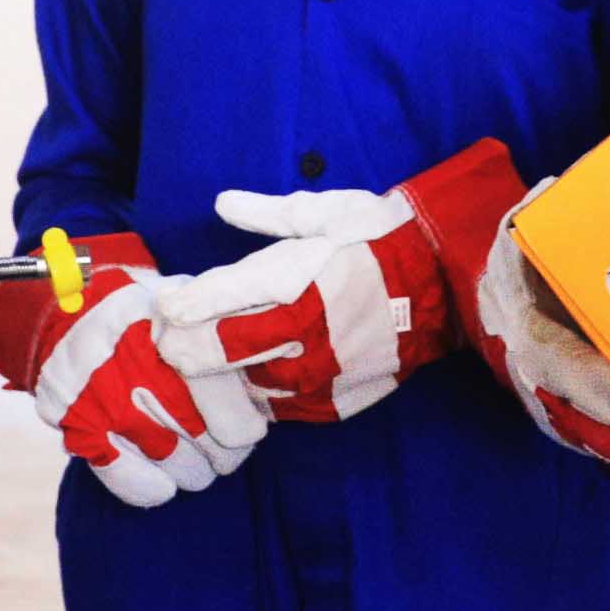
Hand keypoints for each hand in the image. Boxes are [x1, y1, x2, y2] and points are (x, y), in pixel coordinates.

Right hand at [0, 243, 270, 508]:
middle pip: (213, 449)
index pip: (235, 422)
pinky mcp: (80, 426)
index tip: (248, 426)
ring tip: (195, 455)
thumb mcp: (189, 302)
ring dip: (195, 469)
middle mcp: (142, 371)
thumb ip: (230, 331)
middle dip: (225, 452)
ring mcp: (107, 402)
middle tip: (222, 444)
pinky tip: (164, 480)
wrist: (67, 307)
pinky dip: (153, 487)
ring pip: (179, 468)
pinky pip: (129, 481)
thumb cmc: (145, 311)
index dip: (247, 430)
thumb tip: (281, 366)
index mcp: (179, 339)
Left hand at [187, 147, 524, 423]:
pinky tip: (259, 374)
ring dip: (220, 376)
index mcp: (289, 283)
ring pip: (240, 387)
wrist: (444, 285)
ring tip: (214, 358)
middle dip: (182, 349)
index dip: (177, 309)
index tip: (164, 305)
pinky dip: (261, 392)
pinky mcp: (332, 401)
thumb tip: (222, 203)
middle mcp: (296, 336)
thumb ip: (268, 215)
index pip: (209, 306)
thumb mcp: (325, 213)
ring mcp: (314, 375)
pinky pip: (278, 407)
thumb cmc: (379, 239)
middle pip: (210, 357)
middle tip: (174, 338)